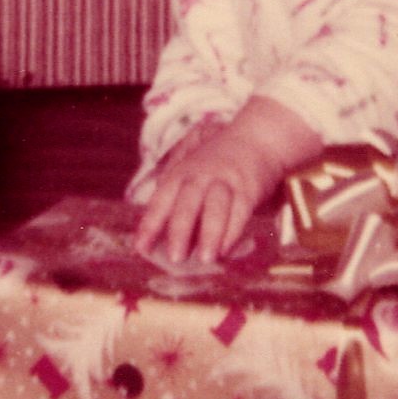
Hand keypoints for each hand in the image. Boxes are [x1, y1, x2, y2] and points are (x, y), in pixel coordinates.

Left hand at [133, 97, 319, 267]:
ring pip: (216, 207)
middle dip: (180, 229)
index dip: (151, 223)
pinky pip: (241, 211)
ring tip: (205, 259)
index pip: (162, 199)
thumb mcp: (191, 170)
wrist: (256, 139)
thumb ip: (176, 198)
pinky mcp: (249, 188)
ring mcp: (226, 180)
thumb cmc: (217, 161)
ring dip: (210, 233)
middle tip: (175, 258)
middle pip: (188, 201)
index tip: (141, 248)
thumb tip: (156, 235)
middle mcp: (201, 174)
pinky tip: (226, 250)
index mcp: (182, 172)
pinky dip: (233, 231)